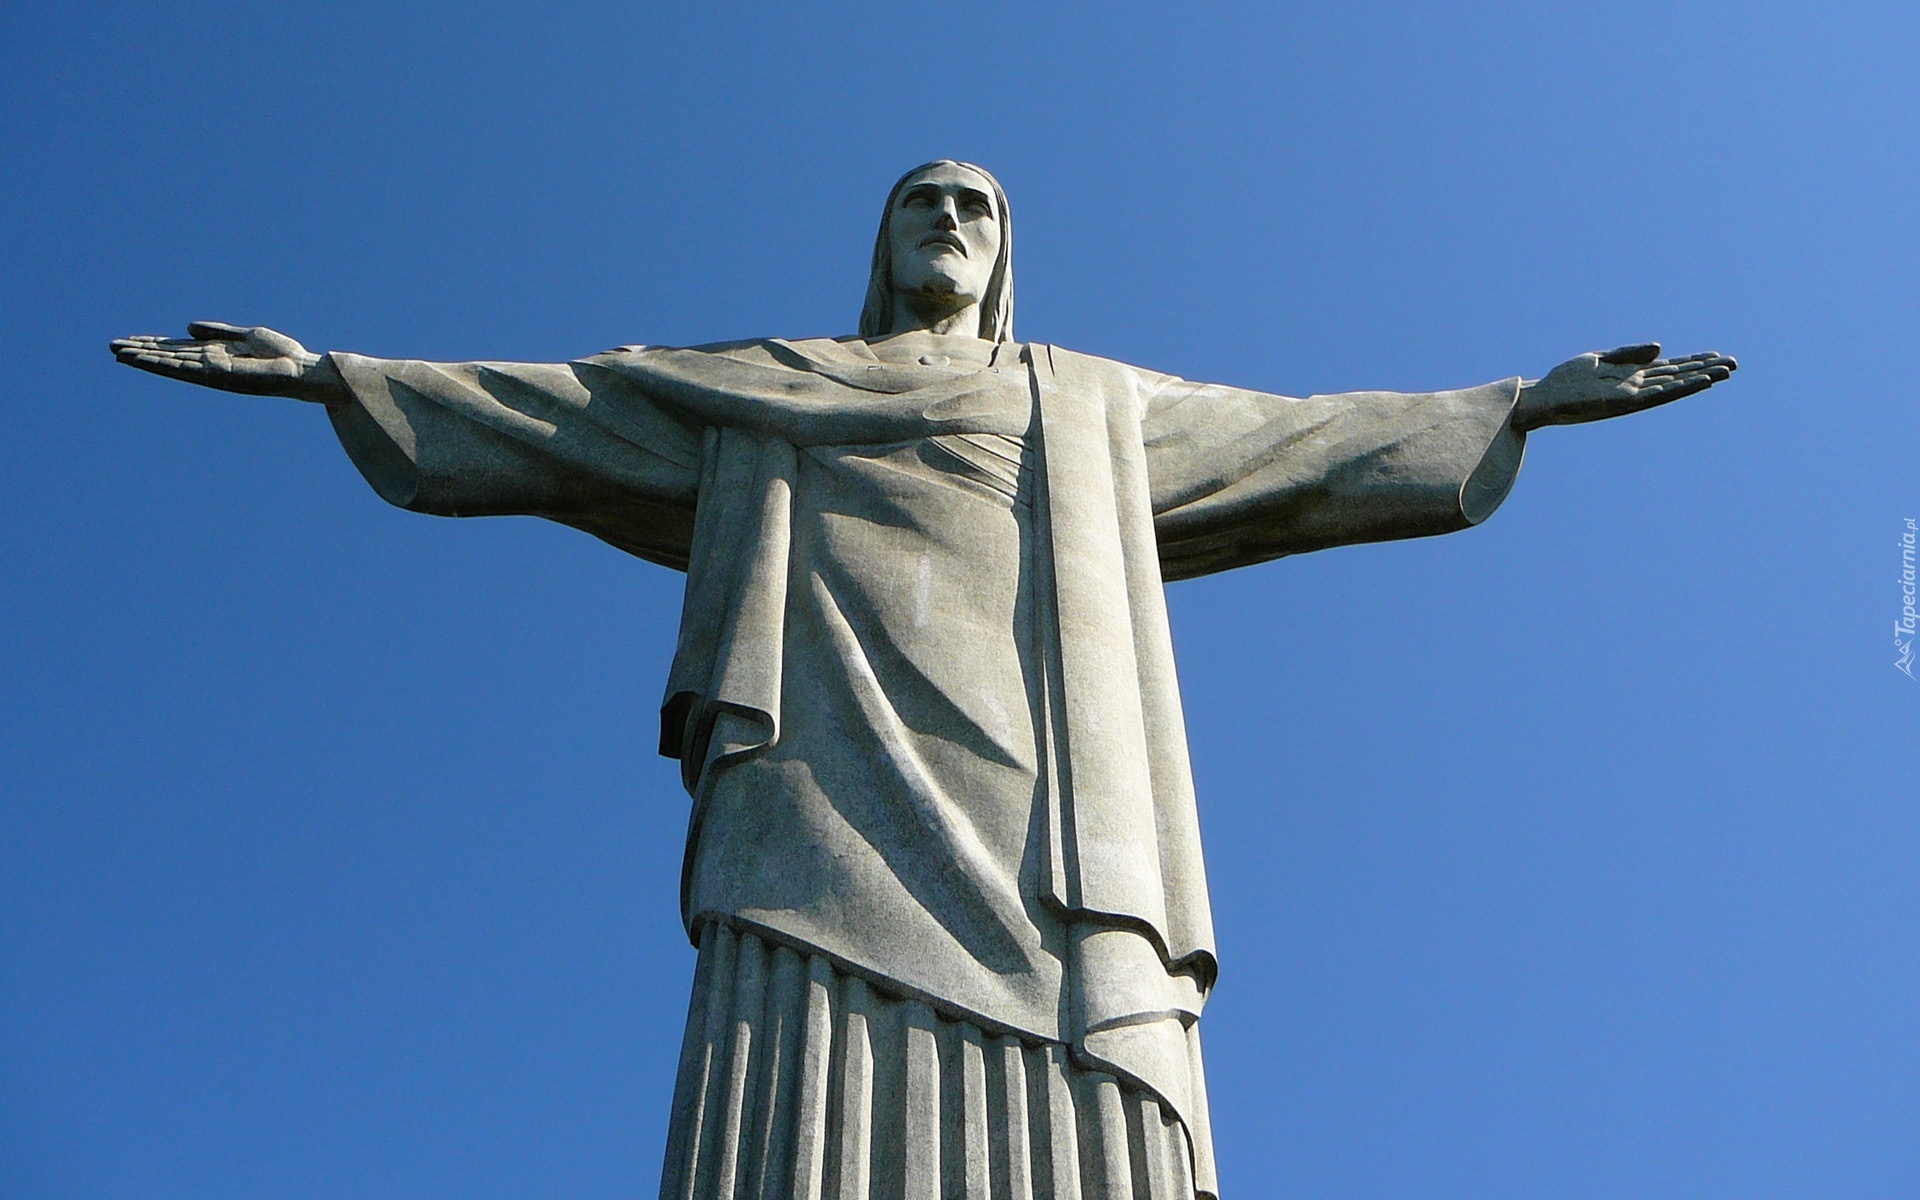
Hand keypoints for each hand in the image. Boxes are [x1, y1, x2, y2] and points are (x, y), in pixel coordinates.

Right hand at [111, 322, 340, 403]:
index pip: (178, 349)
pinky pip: (182, 368)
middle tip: (111, 347)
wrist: (302, 369)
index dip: (154, 344)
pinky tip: (143, 359)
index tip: (131, 340)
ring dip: (143, 359)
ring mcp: (210, 371)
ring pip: (169, 364)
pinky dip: (161, 363)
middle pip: (168, 356)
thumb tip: (186, 326)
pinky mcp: (215, 375)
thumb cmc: (282, 354)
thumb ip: (217, 331)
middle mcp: (209, 364)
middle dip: (142, 352)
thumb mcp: (247, 335)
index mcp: (216, 354)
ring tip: (117, 353)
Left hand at [1513, 343, 1736, 431]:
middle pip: (1678, 376)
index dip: (1694, 362)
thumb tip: (1661, 348)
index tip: (1717, 356)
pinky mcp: (1626, 403)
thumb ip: (1629, 354)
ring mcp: (1634, 395)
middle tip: (1735, 364)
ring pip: (1675, 386)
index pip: (1670, 368)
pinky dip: (1681, 388)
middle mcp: (1637, 386)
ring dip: (1700, 379)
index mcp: (1632, 375)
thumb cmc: (1567, 380)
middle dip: (1706, 370)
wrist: (1543, 397)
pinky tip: (1700, 382)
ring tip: (1726, 372)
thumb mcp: (1599, 359)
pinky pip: (1659, 395)